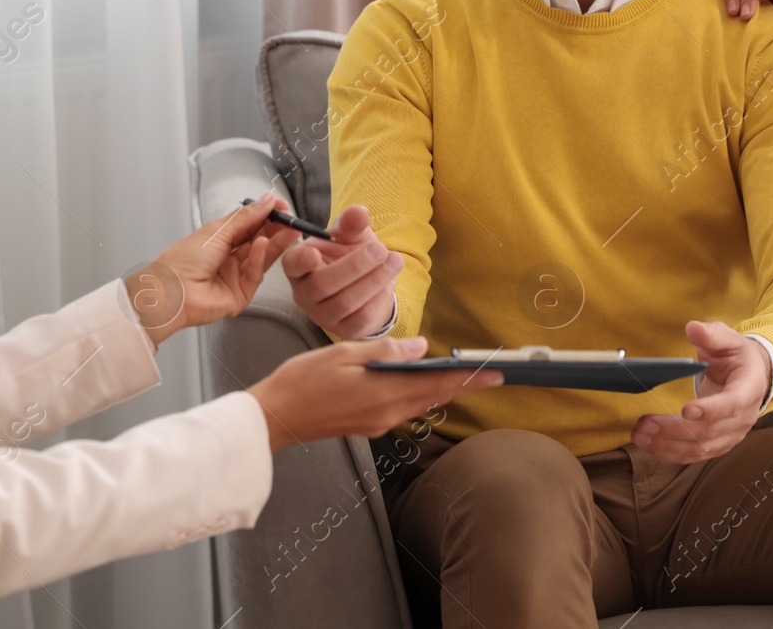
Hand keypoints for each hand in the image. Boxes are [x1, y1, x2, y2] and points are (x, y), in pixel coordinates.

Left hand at [125, 191, 298, 345]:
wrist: (171, 292)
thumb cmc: (182, 261)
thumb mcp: (216, 231)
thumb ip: (245, 217)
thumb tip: (266, 200)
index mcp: (219, 241)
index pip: (248, 225)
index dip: (264, 215)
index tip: (280, 207)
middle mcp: (228, 258)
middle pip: (257, 241)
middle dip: (275, 229)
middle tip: (290, 218)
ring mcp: (235, 277)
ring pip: (261, 257)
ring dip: (274, 242)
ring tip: (288, 229)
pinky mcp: (241, 294)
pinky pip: (255, 274)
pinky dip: (259, 258)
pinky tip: (262, 244)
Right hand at [248, 336, 502, 451]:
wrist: (275, 417)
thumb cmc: (304, 381)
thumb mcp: (344, 354)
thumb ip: (385, 352)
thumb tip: (421, 348)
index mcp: (385, 394)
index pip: (437, 384)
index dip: (468, 378)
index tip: (496, 372)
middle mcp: (388, 413)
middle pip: (434, 396)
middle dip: (464, 385)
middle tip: (493, 374)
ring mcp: (378, 422)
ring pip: (420, 403)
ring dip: (443, 389)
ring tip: (465, 376)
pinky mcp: (368, 425)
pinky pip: (404, 407)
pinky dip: (420, 394)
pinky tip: (423, 383)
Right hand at [280, 205, 402, 338]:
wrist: (365, 282)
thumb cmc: (348, 254)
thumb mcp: (349, 235)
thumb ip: (351, 224)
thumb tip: (359, 212)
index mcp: (298, 266)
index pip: (292, 264)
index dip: (301, 261)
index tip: (314, 252)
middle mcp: (304, 293)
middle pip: (323, 285)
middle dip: (355, 266)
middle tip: (380, 249)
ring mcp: (322, 314)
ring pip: (344, 303)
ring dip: (373, 281)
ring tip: (395, 261)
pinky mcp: (343, 329)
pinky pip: (360, 318)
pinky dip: (378, 299)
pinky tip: (391, 282)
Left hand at [629, 321, 770, 463]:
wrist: (752, 376)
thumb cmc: (737, 356)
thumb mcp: (728, 339)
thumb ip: (711, 335)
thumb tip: (693, 328)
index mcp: (748, 388)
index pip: (732, 404)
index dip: (711, 410)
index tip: (687, 410)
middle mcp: (743, 417)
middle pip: (710, 431)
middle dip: (675, 429)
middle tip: (646, 423)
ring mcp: (731, 434)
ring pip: (700, 448)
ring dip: (667, 445)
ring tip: (640, 435)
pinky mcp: (718, 443)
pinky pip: (694, 454)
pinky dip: (670, 453)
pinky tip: (649, 444)